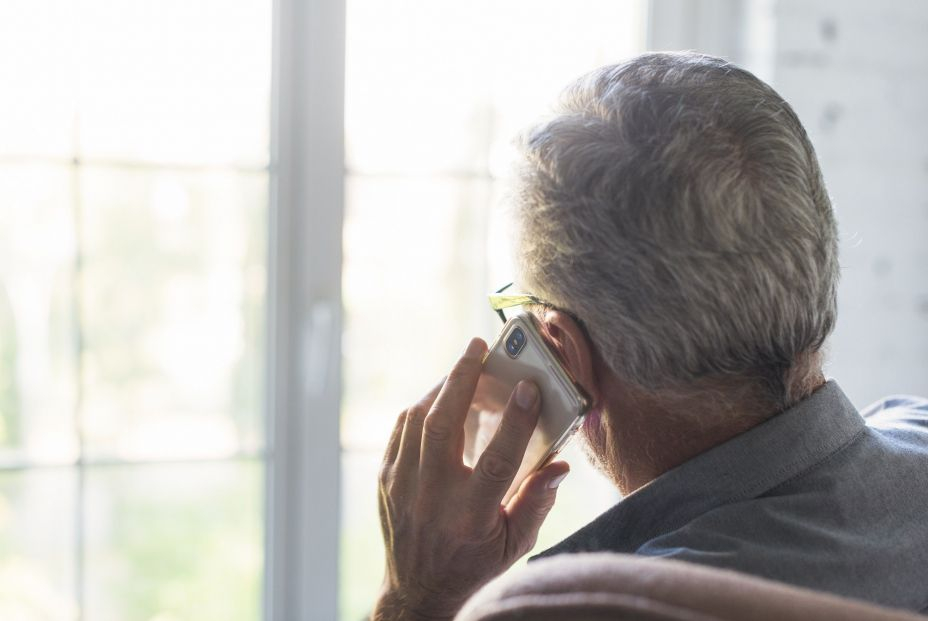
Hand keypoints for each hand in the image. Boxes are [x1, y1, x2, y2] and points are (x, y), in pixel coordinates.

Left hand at [372, 338, 570, 620]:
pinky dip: (421, 408)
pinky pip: (402, 430)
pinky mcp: (386, 479)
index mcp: (472, 516)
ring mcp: (403, 486)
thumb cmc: (474, 563)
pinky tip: (439, 397)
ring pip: (418, 421)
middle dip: (462, 378)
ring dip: (441, 387)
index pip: (498, 460)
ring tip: (463, 366)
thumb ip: (537, 502)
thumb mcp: (515, 544)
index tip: (528, 386)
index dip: (515, 421)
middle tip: (479, 346)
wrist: (417, 591)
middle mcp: (433, 498)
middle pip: (444, 425)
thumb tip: (560, 465)